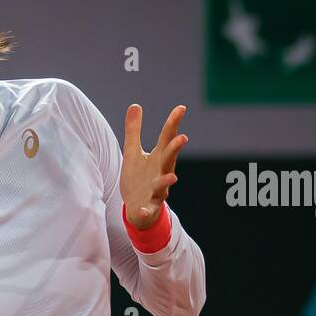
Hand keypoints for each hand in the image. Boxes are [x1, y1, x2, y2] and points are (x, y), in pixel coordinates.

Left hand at [121, 104, 187, 228]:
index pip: (167, 138)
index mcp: (158, 158)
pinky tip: (142, 210)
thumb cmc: (138, 178)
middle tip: (183, 137)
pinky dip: (146, 210)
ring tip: (173, 177)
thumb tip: (135, 105)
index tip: (181, 108)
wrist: (137, 208)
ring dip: (167, 181)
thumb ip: (134, 131)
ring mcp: (156, 191)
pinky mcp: (148, 206)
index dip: (173, 123)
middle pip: (169, 159)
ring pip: (163, 185)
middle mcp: (160, 172)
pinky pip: (148, 209)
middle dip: (175, 149)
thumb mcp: (132, 153)